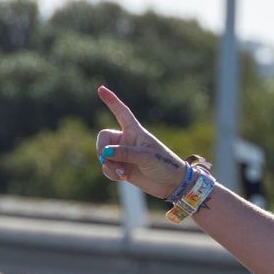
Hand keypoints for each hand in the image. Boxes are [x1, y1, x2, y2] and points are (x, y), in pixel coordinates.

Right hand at [94, 85, 189, 199]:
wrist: (173, 184)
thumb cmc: (165, 165)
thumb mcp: (146, 157)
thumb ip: (125, 153)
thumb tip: (105, 153)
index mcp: (135, 131)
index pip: (121, 112)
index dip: (112, 101)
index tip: (101, 89)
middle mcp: (127, 141)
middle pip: (104, 138)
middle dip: (101, 149)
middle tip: (105, 158)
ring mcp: (123, 155)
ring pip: (104, 156)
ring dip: (109, 165)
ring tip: (122, 173)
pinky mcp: (122, 168)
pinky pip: (107, 168)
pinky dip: (111, 173)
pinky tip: (122, 177)